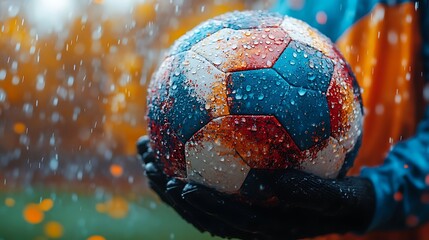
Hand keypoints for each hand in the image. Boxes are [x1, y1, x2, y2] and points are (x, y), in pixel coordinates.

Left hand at [137, 136, 375, 239]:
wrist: (344, 207)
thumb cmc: (342, 201)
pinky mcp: (241, 197)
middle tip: (148, 165)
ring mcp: (242, 210)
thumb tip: (280, 182)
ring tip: (147, 153)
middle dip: (171, 191)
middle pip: (201, 212)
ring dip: (170, 179)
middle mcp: (247, 221)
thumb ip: (313, 194)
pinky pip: (210, 185)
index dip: (202, 206)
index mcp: (264, 227)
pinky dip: (187, 168)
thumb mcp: (339, 198)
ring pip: (198, 200)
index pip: (226, 221)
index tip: (181, 186)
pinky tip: (172, 145)